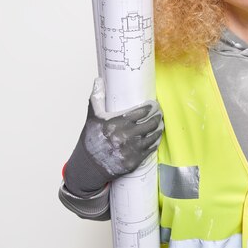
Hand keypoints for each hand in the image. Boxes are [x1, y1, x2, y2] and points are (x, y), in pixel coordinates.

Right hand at [64, 78, 163, 195]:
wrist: (87, 167)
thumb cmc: (90, 141)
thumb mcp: (92, 118)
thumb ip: (97, 98)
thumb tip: (98, 80)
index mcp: (115, 123)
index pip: (140, 112)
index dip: (149, 108)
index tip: (153, 105)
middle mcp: (124, 136)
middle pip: (150, 124)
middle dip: (156, 118)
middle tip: (159, 114)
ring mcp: (130, 150)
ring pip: (152, 136)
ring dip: (158, 129)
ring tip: (160, 124)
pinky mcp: (134, 161)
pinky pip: (150, 149)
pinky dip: (154, 142)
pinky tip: (156, 138)